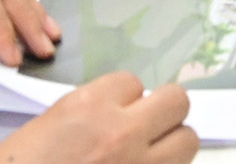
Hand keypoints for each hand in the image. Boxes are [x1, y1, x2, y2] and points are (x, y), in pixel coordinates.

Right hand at [0, 73, 198, 163]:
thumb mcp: (48, 127)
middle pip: (176, 102)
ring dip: (171, 144)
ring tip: (149, 154)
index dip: (123, 99)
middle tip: (145, 127)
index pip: (132, 82)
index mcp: (90, 108)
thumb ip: (90, 115)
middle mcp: (122, 132)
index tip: (113, 113)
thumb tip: (119, 113)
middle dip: (162, 112)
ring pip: (187, 139)